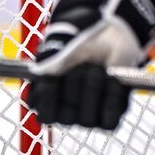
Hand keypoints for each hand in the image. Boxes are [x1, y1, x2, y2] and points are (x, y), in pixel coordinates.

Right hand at [26, 0, 154, 129]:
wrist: (112, 33)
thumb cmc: (81, 36)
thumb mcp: (62, 41)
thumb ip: (50, 56)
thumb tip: (45, 70)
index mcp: (45, 96)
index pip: (42, 112)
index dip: (48, 97)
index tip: (52, 78)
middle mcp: (64, 112)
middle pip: (65, 117)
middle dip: (74, 86)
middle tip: (82, 66)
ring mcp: (86, 117)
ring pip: (87, 119)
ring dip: (94, 88)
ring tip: (99, 69)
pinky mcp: (109, 119)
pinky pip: (110, 120)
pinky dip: (113, 97)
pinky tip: (112, 80)